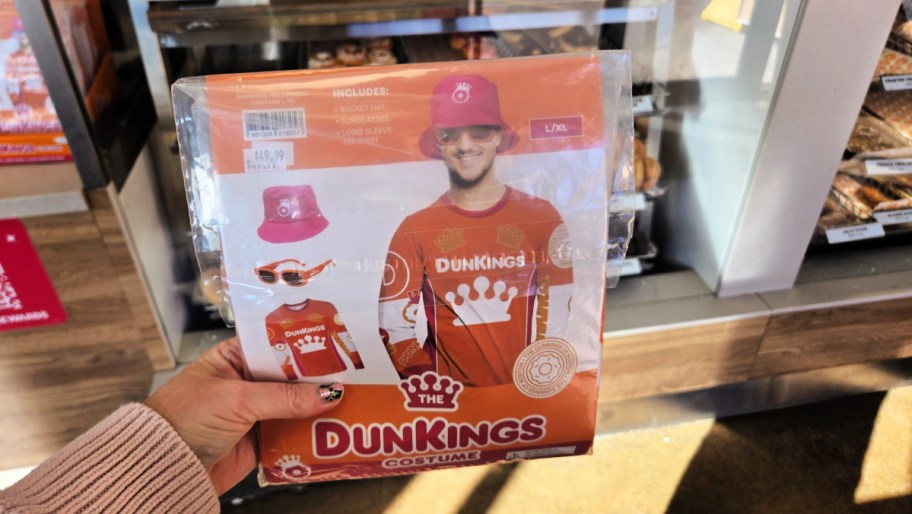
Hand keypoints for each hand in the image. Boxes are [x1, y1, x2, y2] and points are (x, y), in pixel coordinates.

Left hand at [144, 337, 343, 493]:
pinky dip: (312, 433)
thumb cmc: (182, 420)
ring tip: (353, 401)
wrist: (164, 468)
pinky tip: (333, 429)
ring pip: (298, 405)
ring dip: (319, 407)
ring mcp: (256, 412)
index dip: (307, 345)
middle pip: (294, 376)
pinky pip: (294, 433)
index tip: (338, 344)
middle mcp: (248, 382)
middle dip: (320, 379)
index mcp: (235, 357)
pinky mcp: (262, 440)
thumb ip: (284, 397)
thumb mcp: (236, 399)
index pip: (279, 344)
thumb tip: (328, 393)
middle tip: (355, 375)